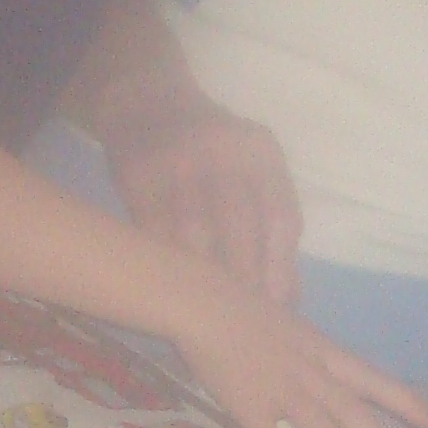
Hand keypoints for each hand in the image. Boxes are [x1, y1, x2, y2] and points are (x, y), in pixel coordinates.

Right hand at [103, 95, 303, 304]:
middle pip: (240, 228)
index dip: (281, 269)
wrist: (149, 103)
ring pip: (195, 236)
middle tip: (246, 324)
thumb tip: (290, 298)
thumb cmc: (213, 150)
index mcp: (260, 151)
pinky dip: (168, 268)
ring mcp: (176, 163)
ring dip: (205, 283)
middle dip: (245, 282)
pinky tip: (175, 292)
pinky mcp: (137, 177)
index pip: (280, 217)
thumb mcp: (253, 166)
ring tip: (212, 317)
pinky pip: (155, 234)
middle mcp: (222, 152)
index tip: (277, 308)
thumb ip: (272, 222)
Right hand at [165, 282, 427, 427]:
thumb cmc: (245, 313)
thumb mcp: (293, 332)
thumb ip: (311, 359)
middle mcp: (311, 373)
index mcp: (325, 354)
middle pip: (355, 415)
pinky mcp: (248, 401)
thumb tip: (326, 382)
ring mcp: (281, 388)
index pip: (377, 381)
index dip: (408, 404)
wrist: (205, 302)